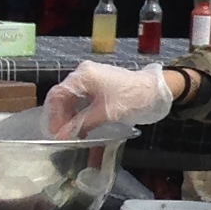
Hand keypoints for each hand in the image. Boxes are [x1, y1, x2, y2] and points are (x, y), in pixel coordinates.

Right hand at [45, 60, 172, 134]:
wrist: (156, 91)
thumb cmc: (132, 99)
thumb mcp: (105, 114)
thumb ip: (81, 124)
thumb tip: (62, 136)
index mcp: (83, 76)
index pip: (57, 94)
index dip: (54, 115)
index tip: (55, 132)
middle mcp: (85, 73)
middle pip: (64, 96)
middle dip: (61, 117)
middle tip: (62, 135)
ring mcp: (92, 78)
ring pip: (72, 98)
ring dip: (71, 116)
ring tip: (72, 134)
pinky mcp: (100, 84)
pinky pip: (83, 98)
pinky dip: (80, 112)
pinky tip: (82, 127)